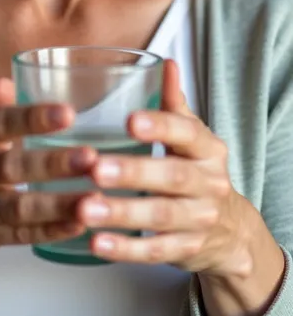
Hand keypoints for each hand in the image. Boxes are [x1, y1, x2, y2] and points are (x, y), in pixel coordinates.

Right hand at [0, 78, 96, 259]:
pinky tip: (78, 224)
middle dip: (51, 164)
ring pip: (17, 208)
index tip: (69, 113)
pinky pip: (18, 235)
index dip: (32, 119)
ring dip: (57, 204)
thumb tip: (8, 81)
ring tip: (94, 198)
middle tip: (91, 157)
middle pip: (9, 168)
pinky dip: (50, 231)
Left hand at [77, 59, 251, 276]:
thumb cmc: (196, 170)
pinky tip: (96, 242)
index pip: (187, 133)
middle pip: (171, 178)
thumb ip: (173, 104)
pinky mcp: (186, 250)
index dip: (160, 126)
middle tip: (95, 168)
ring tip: (84, 208)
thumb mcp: (191, 137)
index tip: (129, 121)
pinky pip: (154, 252)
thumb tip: (166, 63)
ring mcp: (199, 221)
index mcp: (208, 150)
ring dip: (121, 213)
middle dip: (132, 173)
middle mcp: (209, 184)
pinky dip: (125, 249)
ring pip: (160, 217)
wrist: (230, 230)